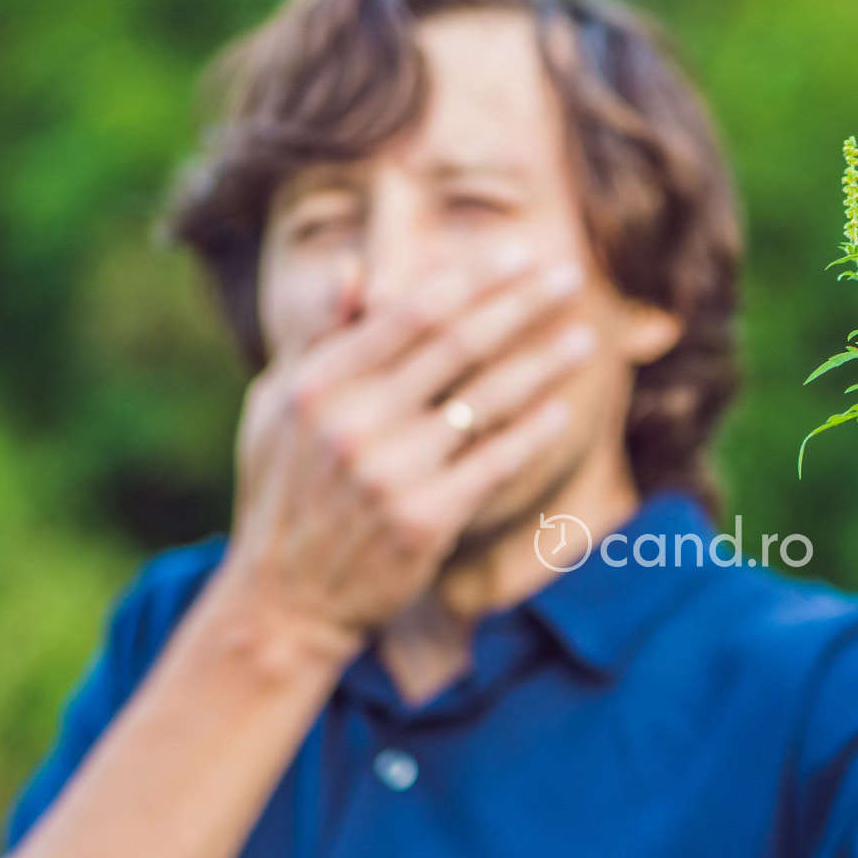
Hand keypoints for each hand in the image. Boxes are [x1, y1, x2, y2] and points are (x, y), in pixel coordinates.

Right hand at [210, 250, 594, 659]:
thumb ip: (315, 337)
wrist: (285, 603)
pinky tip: (560, 409)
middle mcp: (352, 422)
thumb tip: (356, 269)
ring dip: (542, 364)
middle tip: (570, 276)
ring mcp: (389, 473)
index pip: (410, 314)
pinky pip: (493, 463)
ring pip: (485, 401)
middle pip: (457, 345)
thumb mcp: (275, 407)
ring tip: (583, 339)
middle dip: (521, 305)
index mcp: (317, 384)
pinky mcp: (423, 521)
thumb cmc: (284, 494)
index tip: (518, 255)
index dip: (472, 280)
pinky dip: (530, 433)